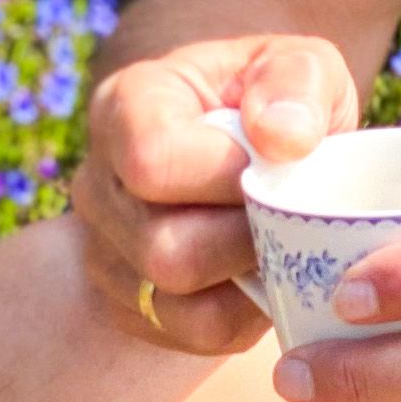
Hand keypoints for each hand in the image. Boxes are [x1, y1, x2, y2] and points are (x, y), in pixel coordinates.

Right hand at [74, 34, 358, 355]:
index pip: (150, 161)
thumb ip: (298, 83)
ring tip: (275, 241)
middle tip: (287, 214)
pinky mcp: (129, 305)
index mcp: (126, 106)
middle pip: (162, 248)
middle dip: (244, 239)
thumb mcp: (303, 67)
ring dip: (246, 280)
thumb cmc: (278, 103)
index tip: (275, 163)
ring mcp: (104, 250)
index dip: (225, 176)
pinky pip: (193, 334)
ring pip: (175, 301)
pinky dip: (245, 314)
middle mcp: (97, 183)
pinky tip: (261, 274)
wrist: (258, 154)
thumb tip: (283, 139)